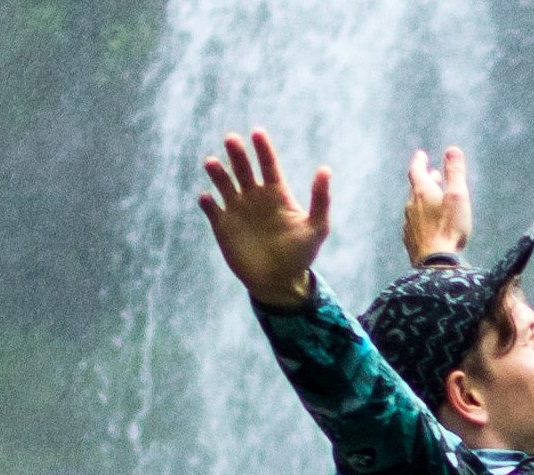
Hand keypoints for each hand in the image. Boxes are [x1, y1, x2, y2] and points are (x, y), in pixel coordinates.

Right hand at [198, 128, 329, 307]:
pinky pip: (211, 208)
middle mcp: (255, 197)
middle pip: (243, 168)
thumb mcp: (316, 228)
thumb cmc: (300, 255)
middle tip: (232, 139)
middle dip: (237, 154)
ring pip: (223, 183)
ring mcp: (237, 210)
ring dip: (217, 172)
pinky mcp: (222, 225)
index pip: (269, 165)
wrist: (279, 282)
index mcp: (277, 194)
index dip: (263, 148)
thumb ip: (320, 200)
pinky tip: (208, 199)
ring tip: (212, 163)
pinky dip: (207, 202)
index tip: (257, 132)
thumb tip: (325, 169)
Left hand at [403, 147, 472, 265]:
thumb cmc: (449, 228)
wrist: (436, 263)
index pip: (416, 170)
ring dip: (424, 200)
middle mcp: (411, 205)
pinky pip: (415, 223)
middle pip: (416, 188)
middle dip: (425, 180)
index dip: (419, 161)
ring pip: (415, 206)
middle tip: (433, 175)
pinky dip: (422, 218)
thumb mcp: (458, 196)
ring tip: (433, 200)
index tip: (421, 155)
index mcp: (422, 192)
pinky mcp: (411, 240)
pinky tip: (428, 225)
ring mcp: (409, 223)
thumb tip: (452, 149)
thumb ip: (455, 172)